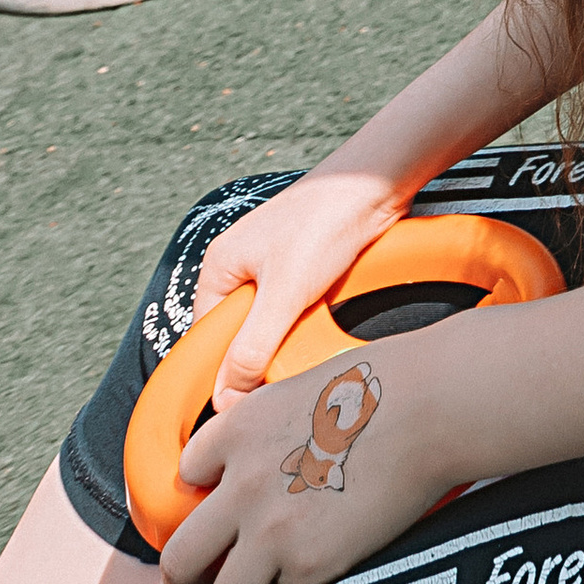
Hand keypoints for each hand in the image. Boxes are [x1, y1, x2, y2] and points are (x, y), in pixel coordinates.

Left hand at [162, 329, 448, 583]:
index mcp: (237, 430)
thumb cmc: (382, 386)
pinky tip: (312, 579)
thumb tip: (263, 458)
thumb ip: (267, 428)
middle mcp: (241, 486)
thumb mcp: (300, 388)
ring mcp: (271, 531)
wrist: (432, 406)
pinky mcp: (309, 565)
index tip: (211, 510)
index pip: (187, 475)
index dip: (201, 494)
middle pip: (181, 557)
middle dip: (182, 581)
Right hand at [187, 161, 412, 396]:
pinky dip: (307, 324)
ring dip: (288, 341)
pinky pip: (295, 312)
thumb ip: (252, 348)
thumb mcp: (285, 293)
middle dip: (261, 356)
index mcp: (219, 269)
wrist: (377, 182)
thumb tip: (226, 401)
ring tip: (310, 341)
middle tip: (285, 370)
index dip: (224, 373)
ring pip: (271, 326)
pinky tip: (324, 326)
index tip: (245, 402)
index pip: (207, 339)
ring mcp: (273, 268)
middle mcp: (241, 268)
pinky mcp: (303, 269)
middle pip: (239, 335)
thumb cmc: (325, 221)